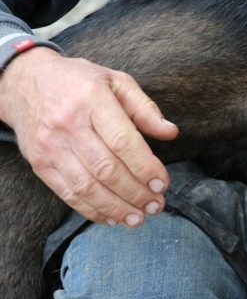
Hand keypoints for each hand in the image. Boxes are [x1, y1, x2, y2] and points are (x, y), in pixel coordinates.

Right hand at [0, 47, 177, 226]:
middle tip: (157, 205)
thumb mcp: (116, 81)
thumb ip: (145, 108)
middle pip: (106, 169)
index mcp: (92, 100)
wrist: (25, 82)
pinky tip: (111, 217)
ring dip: (116, 207)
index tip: (162, 183)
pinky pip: (67, 193)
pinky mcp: (39, 163)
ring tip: (139, 218)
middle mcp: (68, 125)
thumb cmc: (79, 81)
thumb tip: (170, 132)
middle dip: (135, 193)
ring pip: (86, 186)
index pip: (123, 141)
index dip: (145, 167)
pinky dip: (91, 209)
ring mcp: (50, 146)